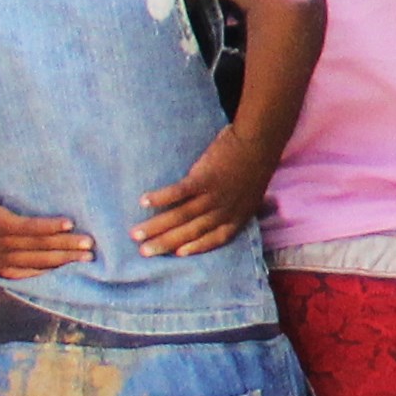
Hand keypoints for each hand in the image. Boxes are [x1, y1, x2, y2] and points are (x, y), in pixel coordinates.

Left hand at [0, 182, 95, 279]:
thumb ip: (5, 248)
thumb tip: (31, 242)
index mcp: (0, 266)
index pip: (34, 273)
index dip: (58, 271)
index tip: (80, 268)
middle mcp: (3, 259)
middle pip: (42, 261)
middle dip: (68, 259)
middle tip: (92, 257)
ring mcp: (1, 243)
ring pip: (40, 247)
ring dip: (66, 244)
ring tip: (87, 242)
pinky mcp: (0, 225)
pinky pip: (30, 228)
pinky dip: (50, 227)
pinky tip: (67, 223)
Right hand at [138, 125, 276, 255]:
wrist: (259, 141)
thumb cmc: (254, 165)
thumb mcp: (250, 193)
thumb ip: (234, 206)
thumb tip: (216, 212)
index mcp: (238, 216)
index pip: (215, 239)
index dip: (196, 248)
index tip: (177, 254)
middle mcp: (225, 211)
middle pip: (191, 231)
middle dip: (165, 243)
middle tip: (143, 252)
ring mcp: (214, 195)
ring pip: (182, 215)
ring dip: (156, 226)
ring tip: (136, 233)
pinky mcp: (205, 178)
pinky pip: (179, 192)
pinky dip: (161, 198)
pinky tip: (144, 201)